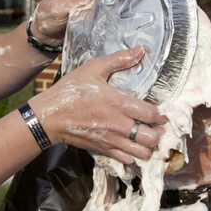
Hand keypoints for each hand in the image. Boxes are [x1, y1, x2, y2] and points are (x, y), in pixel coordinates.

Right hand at [31, 45, 164, 164]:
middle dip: (158, 133)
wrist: (49, 116)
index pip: (152, 115)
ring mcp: (111, 140)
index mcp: (119, 103)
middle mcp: (119, 125)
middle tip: (156, 127)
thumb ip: (119, 59)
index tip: (159, 111)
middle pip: (151, 139)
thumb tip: (141, 49)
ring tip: (145, 137)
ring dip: (147, 146)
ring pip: (142, 153)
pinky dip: (132, 155)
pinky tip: (130, 145)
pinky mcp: (103, 150)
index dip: (160, 114)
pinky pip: (126, 160)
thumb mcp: (93, 68)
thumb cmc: (71, 91)